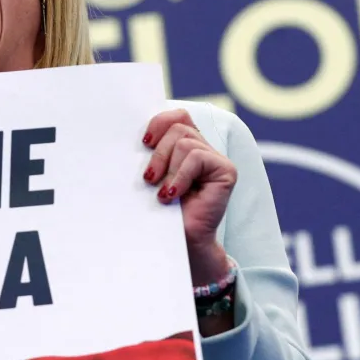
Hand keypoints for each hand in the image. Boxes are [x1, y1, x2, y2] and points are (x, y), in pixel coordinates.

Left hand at [142, 108, 235, 284]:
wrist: (179, 243)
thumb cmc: (161, 212)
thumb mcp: (152, 175)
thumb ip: (151, 153)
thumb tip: (133, 134)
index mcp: (185, 145)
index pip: (176, 116)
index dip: (159, 122)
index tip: (143, 143)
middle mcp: (203, 148)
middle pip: (178, 127)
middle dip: (158, 152)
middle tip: (148, 179)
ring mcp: (216, 159)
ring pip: (185, 142)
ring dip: (167, 168)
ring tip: (162, 193)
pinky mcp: (226, 171)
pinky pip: (197, 157)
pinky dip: (180, 176)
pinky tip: (173, 195)